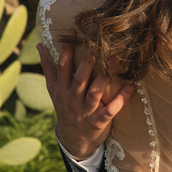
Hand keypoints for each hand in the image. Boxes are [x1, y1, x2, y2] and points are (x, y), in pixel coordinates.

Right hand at [38, 35, 133, 159]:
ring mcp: (85, 111)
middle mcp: (72, 99)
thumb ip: (49, 68)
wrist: (74, 140)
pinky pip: (110, 110)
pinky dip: (121, 99)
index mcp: (61, 89)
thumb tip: (39, 45)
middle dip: (88, 62)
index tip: (73, 32)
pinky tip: (131, 86)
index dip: (67, 49)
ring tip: (115, 60)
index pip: (63, 67)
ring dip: (105, 76)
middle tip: (98, 45)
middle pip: (79, 78)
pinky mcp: (98, 122)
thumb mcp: (54, 90)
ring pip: (95, 92)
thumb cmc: (66, 107)